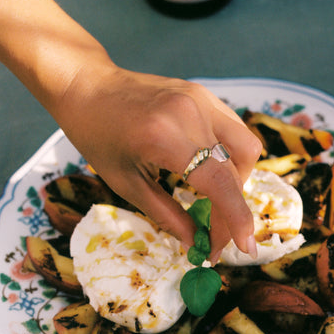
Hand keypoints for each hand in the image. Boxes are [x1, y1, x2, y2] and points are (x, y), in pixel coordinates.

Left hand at [54, 64, 261, 259]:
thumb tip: (195, 243)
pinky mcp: (204, 95)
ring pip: (246, 148)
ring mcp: (202, 99)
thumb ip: (167, 215)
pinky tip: (211, 172)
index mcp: (165, 137)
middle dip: (231, 211)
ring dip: (238, 182)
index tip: (244, 248)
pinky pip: (234, 131)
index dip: (236, 219)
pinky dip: (231, 158)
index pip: (220, 183)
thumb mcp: (126, 184)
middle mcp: (192, 113)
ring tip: (216, 200)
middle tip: (215, 237)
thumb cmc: (97, 136)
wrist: (87, 85)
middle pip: (236, 171)